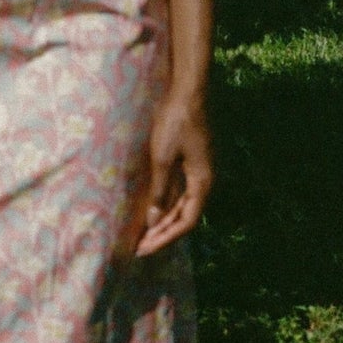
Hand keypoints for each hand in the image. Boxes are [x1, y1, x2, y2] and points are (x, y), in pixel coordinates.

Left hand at [135, 95, 213, 257]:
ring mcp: (198, 172)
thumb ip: (160, 191)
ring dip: (163, 222)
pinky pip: (179, 192)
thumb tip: (153, 221)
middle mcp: (204, 181)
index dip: (166, 238)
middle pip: (185, 217)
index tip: (145, 249)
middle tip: (139, 248)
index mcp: (202, 182)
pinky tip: (151, 212)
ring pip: (182, 206)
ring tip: (142, 236)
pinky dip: (165, 205)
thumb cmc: (175, 123)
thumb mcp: (163, 159)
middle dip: (162, 234)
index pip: (187, 222)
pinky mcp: (190, 164)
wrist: (187, 92)